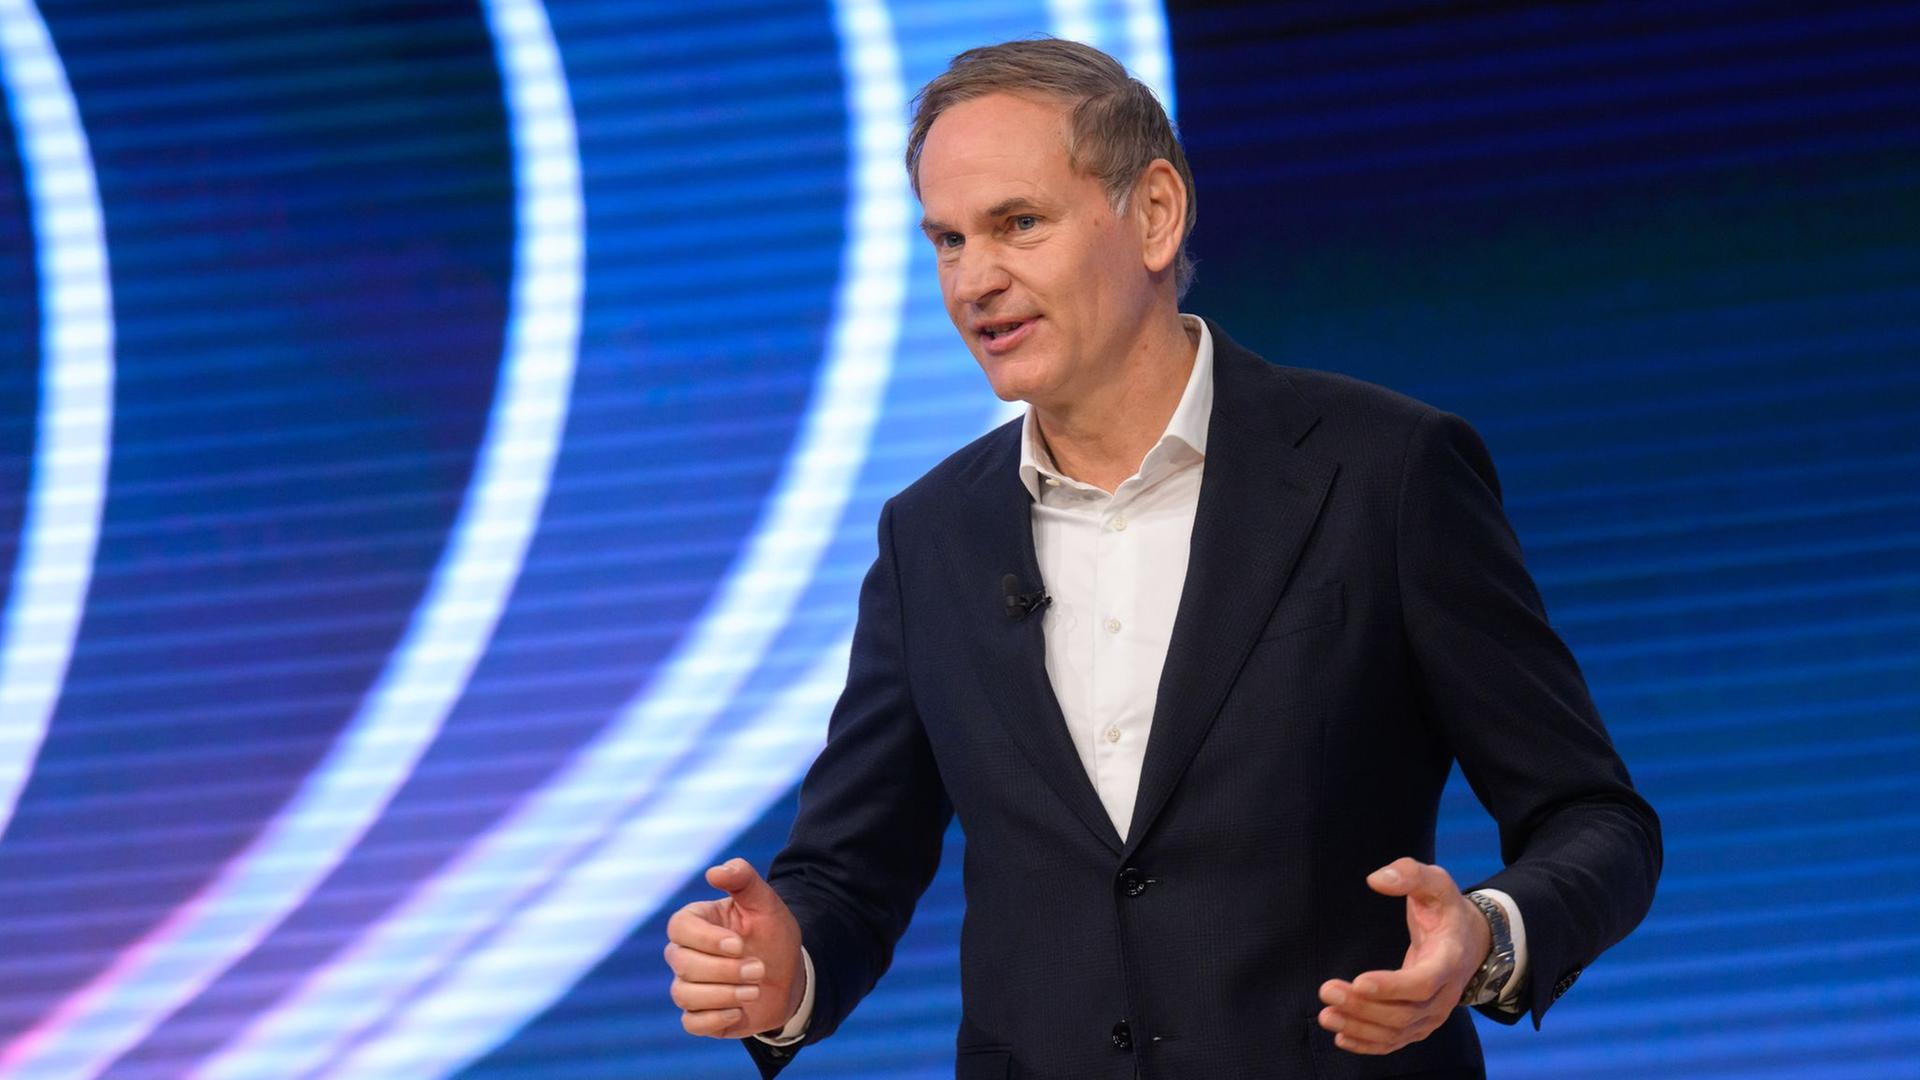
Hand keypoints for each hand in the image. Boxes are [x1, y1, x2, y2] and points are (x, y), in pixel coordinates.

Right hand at [664, 858, 805, 1038]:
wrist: (789, 975)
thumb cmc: (772, 934)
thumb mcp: (765, 902)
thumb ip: (743, 879)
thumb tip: (714, 872)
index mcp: (695, 922)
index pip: (679, 928)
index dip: (706, 939)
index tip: (739, 944)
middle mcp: (684, 954)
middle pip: (682, 963)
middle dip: (725, 969)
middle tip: (759, 968)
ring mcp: (689, 985)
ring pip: (685, 994)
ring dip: (724, 994)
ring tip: (755, 989)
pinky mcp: (698, 1014)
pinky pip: (691, 1022)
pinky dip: (715, 1018)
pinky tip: (740, 1010)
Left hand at [1316, 857, 1490, 1054]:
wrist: (1470, 941)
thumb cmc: (1445, 909)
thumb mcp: (1436, 882)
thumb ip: (1409, 874)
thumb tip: (1376, 879)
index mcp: (1449, 960)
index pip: (1423, 983)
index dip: (1393, 986)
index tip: (1359, 981)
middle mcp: (1445, 994)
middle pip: (1404, 1012)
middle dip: (1363, 1006)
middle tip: (1327, 990)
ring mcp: (1434, 1014)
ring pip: (1398, 1031)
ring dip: (1360, 1027)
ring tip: (1326, 1016)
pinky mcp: (1421, 1023)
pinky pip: (1396, 1041)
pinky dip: (1369, 1044)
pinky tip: (1341, 1038)